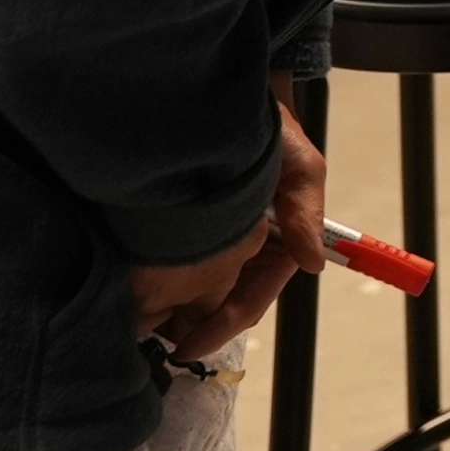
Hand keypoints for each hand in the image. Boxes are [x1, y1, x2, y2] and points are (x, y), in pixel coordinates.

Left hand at [135, 94, 327, 358]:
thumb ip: (305, 214)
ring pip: (195, 295)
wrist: (233, 102)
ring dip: (174, 315)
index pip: (249, 302)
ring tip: (141, 327)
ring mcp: (216, 245)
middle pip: (218, 307)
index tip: (187, 347)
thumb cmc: (274, 135)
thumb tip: (313, 265)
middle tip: (156, 344)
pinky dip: (160, 288)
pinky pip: (174, 270)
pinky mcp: (185, 234)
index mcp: (275, 249)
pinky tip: (137, 296)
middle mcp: (245, 254)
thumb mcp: (301, 169)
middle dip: (193, 329)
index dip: (220, 328)